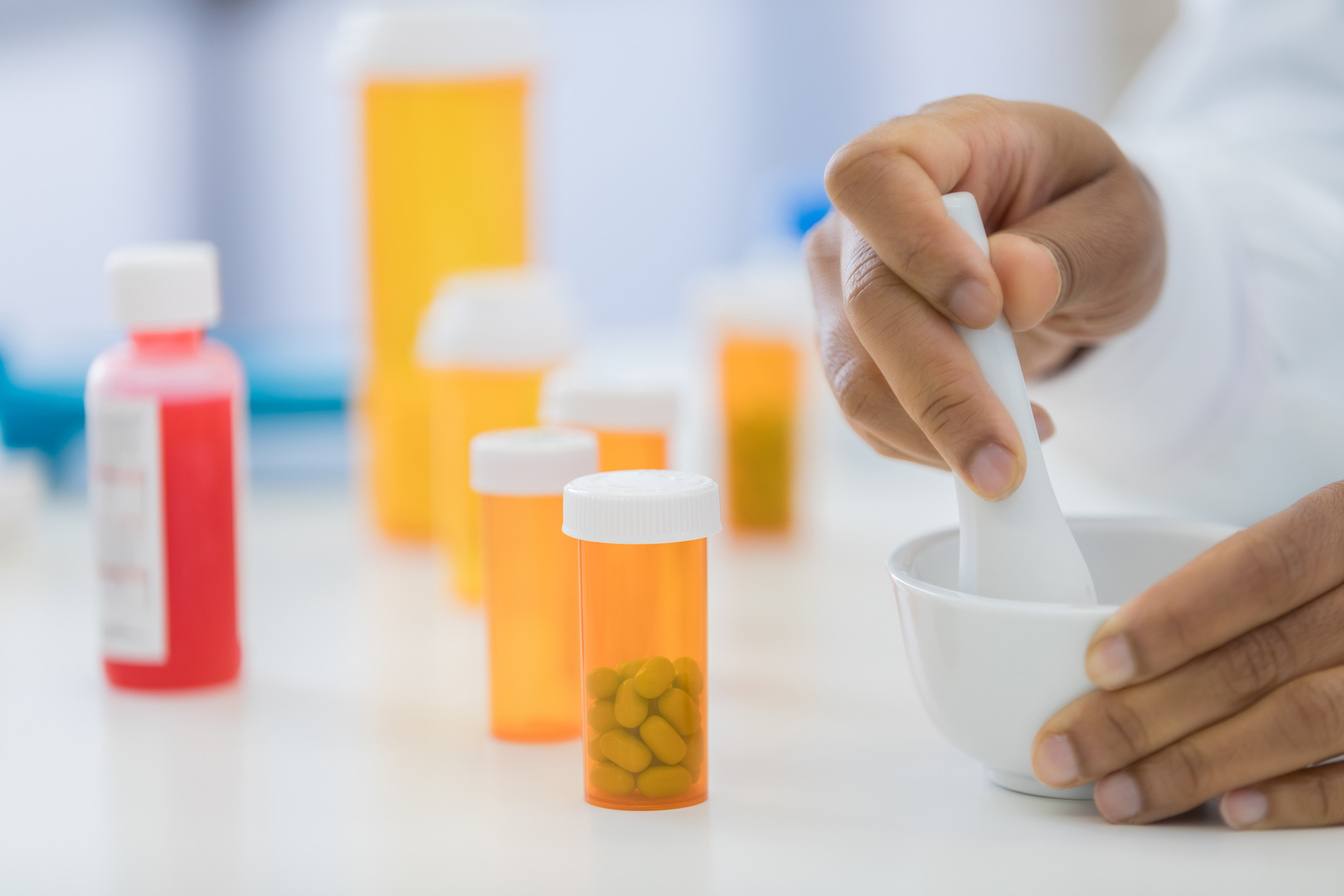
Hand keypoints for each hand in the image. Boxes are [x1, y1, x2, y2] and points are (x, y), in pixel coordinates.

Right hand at [805, 95, 1163, 497]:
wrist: (1063, 259)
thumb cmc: (1089, 214)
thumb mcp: (1121, 217)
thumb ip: (1073, 248)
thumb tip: (1014, 287)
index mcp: (932, 144)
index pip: (875, 177)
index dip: (915, 244)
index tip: (986, 309)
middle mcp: (862, 219)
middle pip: (868, 301)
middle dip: (939, 387)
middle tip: (1005, 458)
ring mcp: (843, 289)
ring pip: (855, 375)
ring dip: (932, 435)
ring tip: (1011, 464)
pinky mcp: (848, 353)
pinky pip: (868, 416)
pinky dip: (928, 448)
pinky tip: (993, 441)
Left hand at [1032, 482, 1343, 828]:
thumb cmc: (1327, 574)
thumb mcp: (1298, 537)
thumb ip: (1224, 578)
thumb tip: (1103, 656)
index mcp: (1343, 529)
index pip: (1260, 570)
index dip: (1177, 619)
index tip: (1098, 664)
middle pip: (1258, 659)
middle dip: (1145, 714)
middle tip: (1064, 752)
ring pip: (1303, 719)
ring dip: (1196, 765)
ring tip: (1117, 794)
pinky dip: (1296, 797)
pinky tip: (1229, 809)